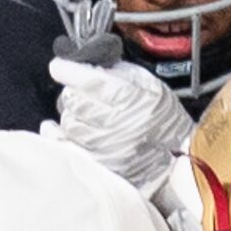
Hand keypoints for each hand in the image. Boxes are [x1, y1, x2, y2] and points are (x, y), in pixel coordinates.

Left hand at [48, 55, 194, 194]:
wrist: (175, 158)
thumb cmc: (163, 119)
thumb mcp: (150, 85)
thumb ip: (119, 73)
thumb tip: (89, 66)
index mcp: (130, 99)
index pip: (90, 81)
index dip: (69, 71)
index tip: (59, 66)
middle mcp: (113, 123)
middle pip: (74, 101)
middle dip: (73, 92)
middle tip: (80, 91)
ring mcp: (102, 146)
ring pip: (68, 123)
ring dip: (70, 114)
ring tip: (83, 112)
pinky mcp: (95, 164)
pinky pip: (65, 146)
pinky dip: (57, 135)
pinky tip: (54, 128)